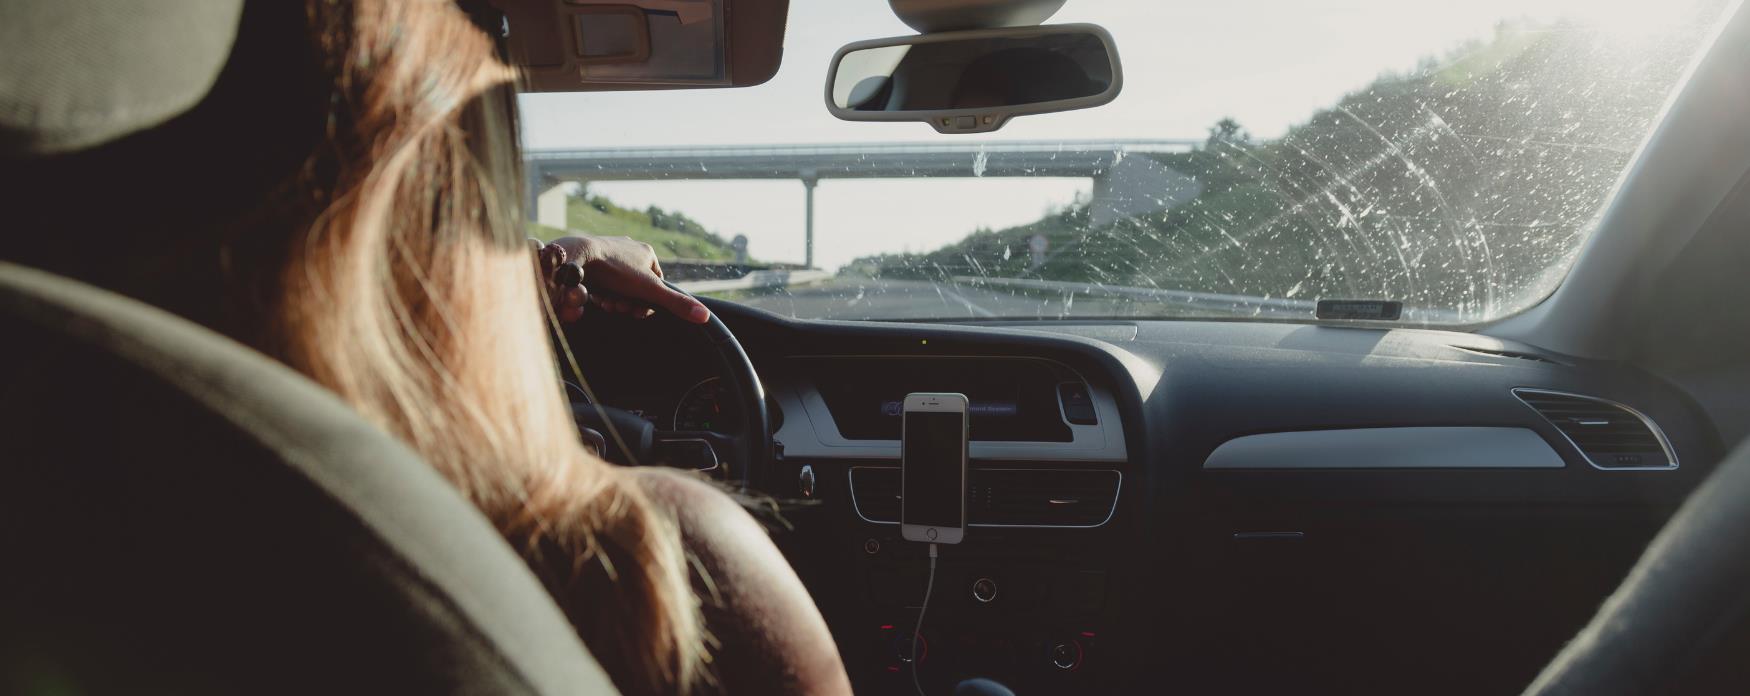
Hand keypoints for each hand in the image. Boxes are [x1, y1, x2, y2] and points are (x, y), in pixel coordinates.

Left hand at [535, 235, 710, 323]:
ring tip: (606, 302)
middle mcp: (630, 249)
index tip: (637, 312)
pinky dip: (601, 292)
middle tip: (620, 307)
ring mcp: (610, 253)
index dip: (648, 303)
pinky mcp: (593, 259)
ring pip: (619, 287)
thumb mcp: (650, 291)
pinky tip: (596, 296)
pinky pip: (603, 281)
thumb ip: (676, 304)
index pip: (657, 285)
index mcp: (647, 253)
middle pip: (637, 288)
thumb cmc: (616, 271)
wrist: (579, 258)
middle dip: (629, 303)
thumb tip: (704, 317)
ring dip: (614, 300)